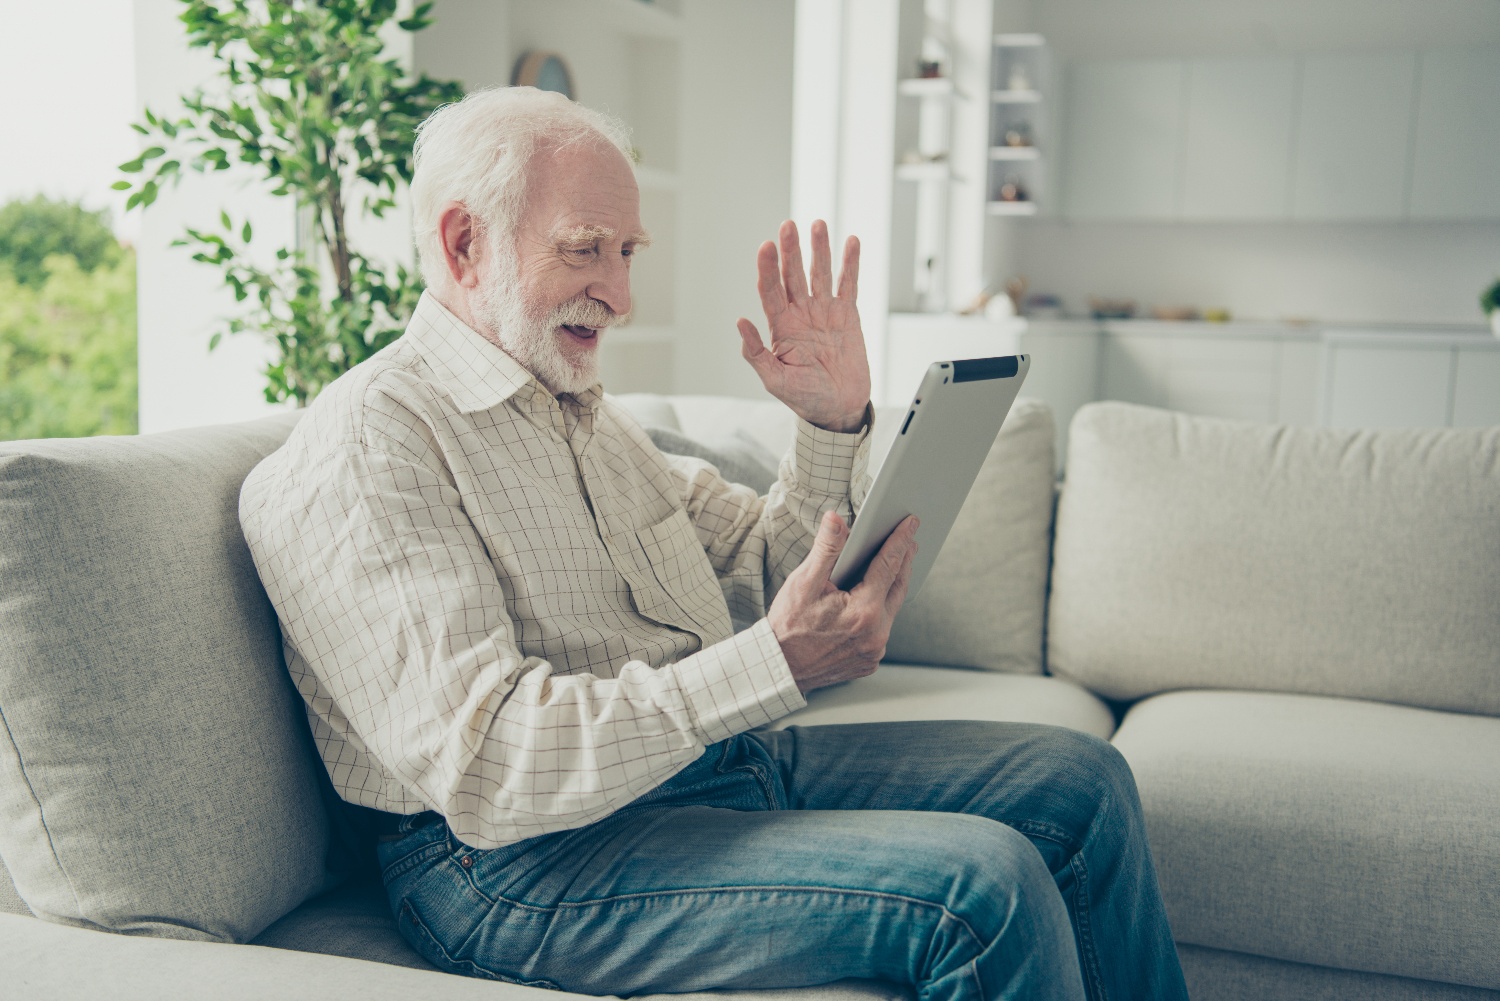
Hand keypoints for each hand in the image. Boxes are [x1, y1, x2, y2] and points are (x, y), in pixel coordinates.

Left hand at [738, 220, 870, 432]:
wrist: (839, 409)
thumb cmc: (805, 398)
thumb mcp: (775, 381)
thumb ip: (756, 354)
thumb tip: (740, 323)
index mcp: (780, 327)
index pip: (770, 290)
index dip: (768, 269)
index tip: (766, 247)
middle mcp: (800, 314)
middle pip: (793, 275)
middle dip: (790, 250)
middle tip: (788, 226)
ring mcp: (823, 312)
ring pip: (820, 273)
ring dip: (819, 249)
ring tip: (817, 225)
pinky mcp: (847, 315)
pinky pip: (848, 284)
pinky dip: (850, 264)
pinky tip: (850, 242)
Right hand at [767, 511, 917, 693]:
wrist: (778, 668)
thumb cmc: (788, 625)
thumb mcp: (804, 582)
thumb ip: (826, 549)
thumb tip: (836, 519)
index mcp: (864, 611)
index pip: (888, 566)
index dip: (900, 541)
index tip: (911, 524)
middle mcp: (876, 634)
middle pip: (898, 588)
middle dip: (905, 562)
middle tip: (911, 541)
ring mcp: (874, 651)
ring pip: (891, 611)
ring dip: (893, 587)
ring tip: (896, 566)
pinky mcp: (868, 662)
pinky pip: (881, 631)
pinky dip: (880, 612)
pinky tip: (875, 600)